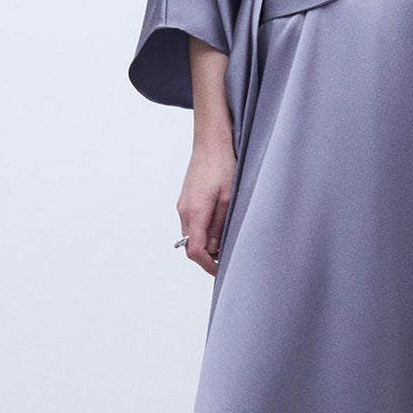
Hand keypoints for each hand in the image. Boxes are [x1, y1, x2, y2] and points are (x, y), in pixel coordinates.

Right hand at [178, 138, 235, 275]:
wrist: (210, 142)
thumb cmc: (222, 165)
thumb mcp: (229, 198)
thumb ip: (220, 225)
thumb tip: (214, 248)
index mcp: (195, 212)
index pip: (195, 251)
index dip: (207, 265)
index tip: (220, 270)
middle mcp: (185, 211)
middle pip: (190, 246)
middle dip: (207, 257)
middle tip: (226, 260)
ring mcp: (183, 205)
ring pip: (191, 235)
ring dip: (206, 244)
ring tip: (225, 243)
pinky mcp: (186, 200)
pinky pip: (192, 223)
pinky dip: (203, 231)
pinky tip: (219, 226)